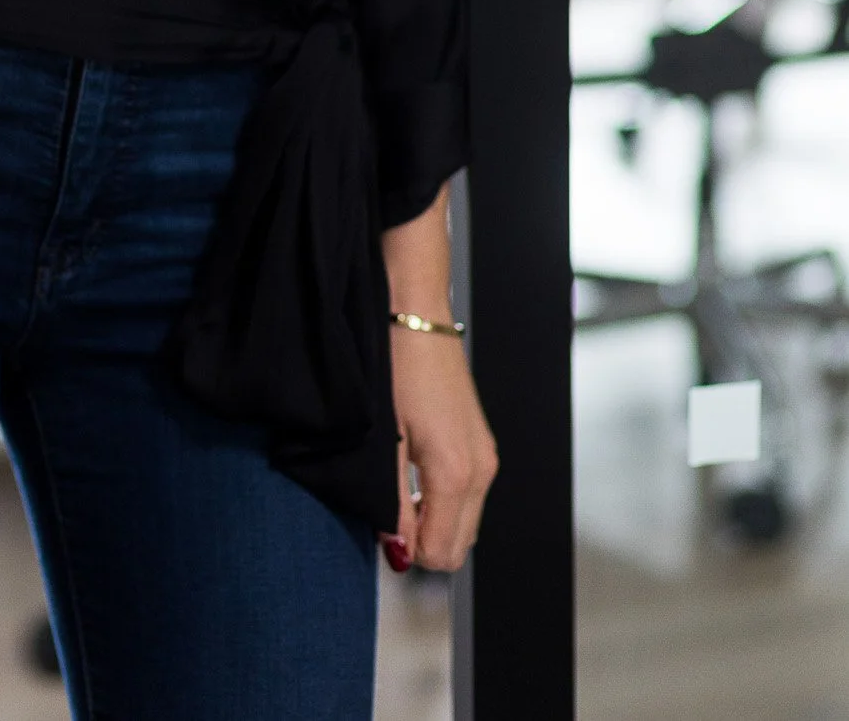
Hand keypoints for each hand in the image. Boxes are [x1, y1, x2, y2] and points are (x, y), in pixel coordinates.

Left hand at [379, 183, 497, 570]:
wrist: (415, 312)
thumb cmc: (394, 366)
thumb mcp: (383, 437)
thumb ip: (390, 499)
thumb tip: (396, 549)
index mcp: (458, 473)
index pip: (442, 553)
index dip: (407, 551)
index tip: (379, 526)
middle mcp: (482, 470)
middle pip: (459, 546)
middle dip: (422, 542)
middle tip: (385, 511)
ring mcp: (487, 457)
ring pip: (465, 523)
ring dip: (432, 521)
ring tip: (396, 488)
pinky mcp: (482, 443)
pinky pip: (468, 497)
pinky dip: (441, 500)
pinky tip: (412, 473)